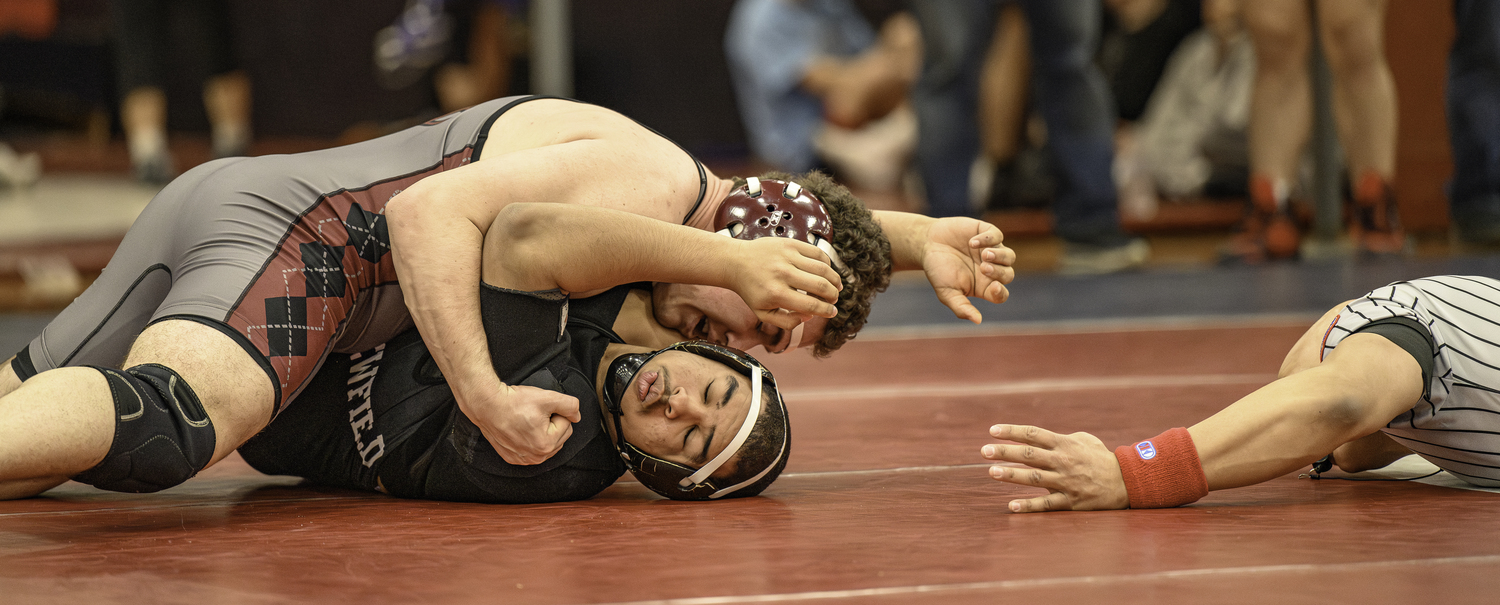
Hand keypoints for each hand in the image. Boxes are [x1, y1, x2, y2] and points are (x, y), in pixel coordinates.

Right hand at [462, 383, 581, 464]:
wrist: (487, 405)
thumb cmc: (513, 402)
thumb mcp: (547, 397)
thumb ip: (570, 405)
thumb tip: (576, 416)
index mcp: (547, 445)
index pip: (567, 424)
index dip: (556, 412)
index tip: (541, 408)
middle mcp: (536, 457)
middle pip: (558, 436)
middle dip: (551, 423)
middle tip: (534, 413)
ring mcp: (524, 460)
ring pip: (546, 443)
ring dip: (542, 431)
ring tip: (527, 420)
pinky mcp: (513, 458)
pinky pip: (532, 449)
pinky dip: (529, 439)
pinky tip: (520, 429)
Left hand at [728, 237, 843, 330]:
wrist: (736, 262)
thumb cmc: (751, 290)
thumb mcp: (762, 313)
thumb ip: (786, 322)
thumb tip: (809, 316)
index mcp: (776, 294)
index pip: (811, 304)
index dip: (827, 310)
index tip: (832, 312)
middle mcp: (783, 273)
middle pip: (821, 286)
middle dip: (833, 296)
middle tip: (834, 299)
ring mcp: (787, 256)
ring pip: (823, 268)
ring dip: (834, 279)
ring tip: (836, 286)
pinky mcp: (790, 243)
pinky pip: (817, 252)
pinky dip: (827, 263)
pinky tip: (827, 271)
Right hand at [921, 218, 1013, 322]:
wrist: (927, 244)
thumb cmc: (938, 271)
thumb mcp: (946, 293)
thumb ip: (961, 307)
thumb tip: (977, 321)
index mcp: (984, 286)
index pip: (1001, 294)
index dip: (1001, 292)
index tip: (994, 287)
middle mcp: (992, 269)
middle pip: (1009, 274)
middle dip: (999, 272)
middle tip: (983, 268)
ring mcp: (991, 250)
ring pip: (1009, 256)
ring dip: (1000, 256)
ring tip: (984, 255)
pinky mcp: (986, 233)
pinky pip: (997, 236)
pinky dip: (988, 239)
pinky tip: (972, 242)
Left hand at [981, 424, 1128, 512]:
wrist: (1126, 482)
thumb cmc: (1101, 458)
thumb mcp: (1084, 439)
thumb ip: (1061, 437)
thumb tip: (1039, 438)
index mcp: (1065, 444)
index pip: (1034, 434)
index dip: (1012, 431)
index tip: (992, 431)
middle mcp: (1063, 461)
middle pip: (1029, 455)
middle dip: (1005, 452)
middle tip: (984, 451)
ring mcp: (1066, 482)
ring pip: (1034, 478)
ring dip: (1012, 475)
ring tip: (991, 472)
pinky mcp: (1070, 501)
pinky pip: (1047, 504)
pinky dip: (1029, 506)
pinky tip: (1012, 506)